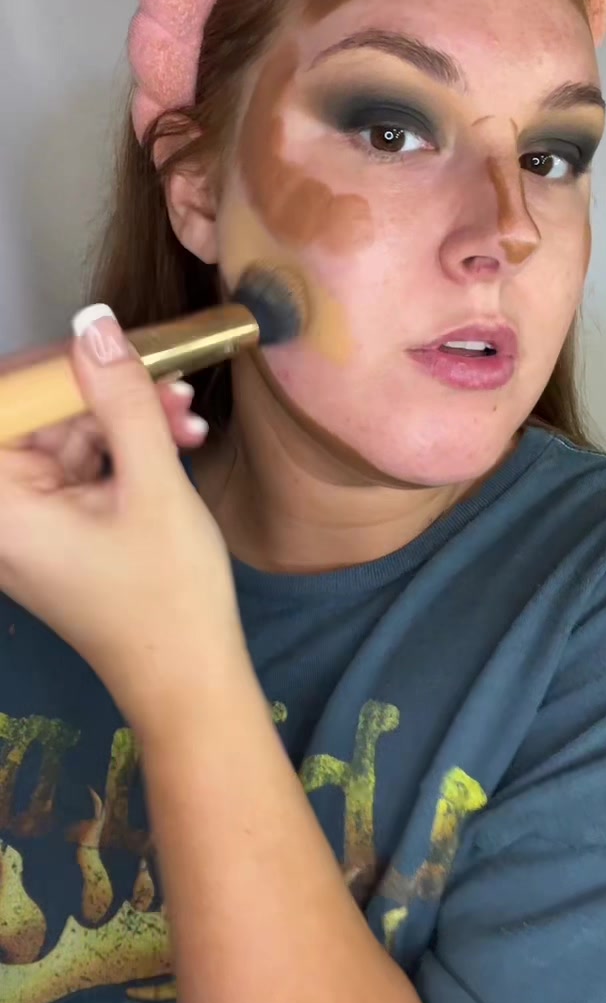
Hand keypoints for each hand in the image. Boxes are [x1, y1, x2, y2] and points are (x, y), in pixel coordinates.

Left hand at [0, 305, 243, 732]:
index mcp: (2, 505)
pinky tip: (179, 444)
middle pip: (38, 418)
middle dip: (105, 395)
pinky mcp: (57, 534)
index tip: (115, 350)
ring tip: (190, 422)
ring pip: (68, 438)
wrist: (191, 680)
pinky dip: (127, 453)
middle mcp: (4, 514)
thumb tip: (92, 322)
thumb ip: (121, 397)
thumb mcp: (152, 483)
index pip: (7, 403)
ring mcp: (29, 525)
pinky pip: (83, 469)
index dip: (56, 368)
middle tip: (172, 383)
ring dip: (127, 422)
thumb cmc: (168, 594)